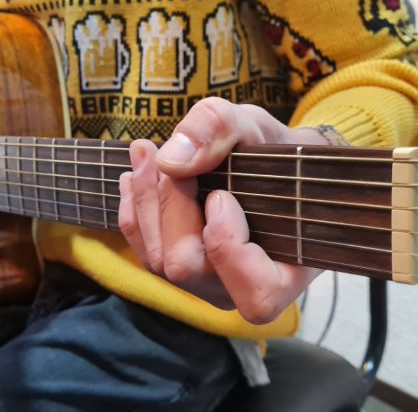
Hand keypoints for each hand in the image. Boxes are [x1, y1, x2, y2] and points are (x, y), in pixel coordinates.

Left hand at [118, 97, 330, 323]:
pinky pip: (144, 253)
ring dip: (144, 204)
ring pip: (157, 262)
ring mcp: (207, 285)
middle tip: (161, 155)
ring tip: (143, 153)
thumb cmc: (274, 154)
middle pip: (186, 268)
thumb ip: (220, 130)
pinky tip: (133, 177)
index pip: (256, 291)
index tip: (221, 195)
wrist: (272, 169)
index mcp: (285, 273)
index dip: (228, 245)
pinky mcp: (180, 271)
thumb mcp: (256, 126)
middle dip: (168, 206)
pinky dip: (134, 212)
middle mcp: (242, 290)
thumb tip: (170, 162)